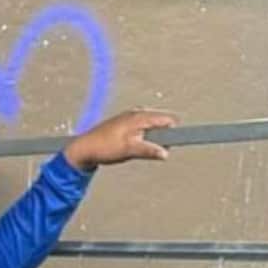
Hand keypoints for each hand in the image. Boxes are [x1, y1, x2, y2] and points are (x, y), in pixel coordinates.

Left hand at [61, 108, 177, 170]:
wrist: (84, 148)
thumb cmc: (105, 147)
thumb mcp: (130, 150)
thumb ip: (149, 150)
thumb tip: (165, 153)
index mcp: (139, 117)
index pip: (166, 119)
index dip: (175, 129)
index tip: (183, 137)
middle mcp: (135, 114)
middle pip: (161, 121)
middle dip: (165, 135)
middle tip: (160, 150)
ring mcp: (130, 118)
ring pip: (152, 125)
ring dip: (155, 136)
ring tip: (146, 149)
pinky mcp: (125, 124)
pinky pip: (143, 127)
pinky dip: (147, 136)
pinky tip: (139, 145)